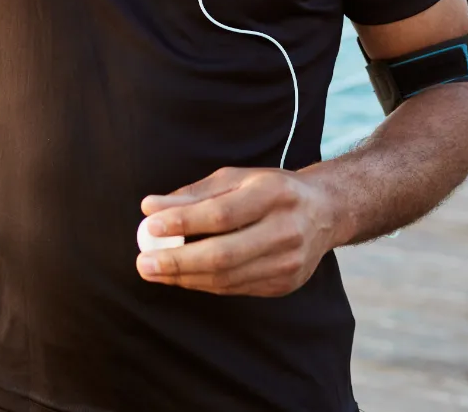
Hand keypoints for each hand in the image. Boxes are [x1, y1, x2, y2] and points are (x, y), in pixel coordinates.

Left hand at [136, 166, 337, 297]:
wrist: (324, 212)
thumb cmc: (269, 189)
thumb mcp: (235, 178)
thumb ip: (193, 194)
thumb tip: (150, 208)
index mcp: (273, 194)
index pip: (221, 214)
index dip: (183, 222)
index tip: (150, 226)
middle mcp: (285, 230)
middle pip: (224, 254)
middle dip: (178, 262)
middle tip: (143, 261)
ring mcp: (289, 262)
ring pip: (227, 278)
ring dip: (185, 277)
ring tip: (154, 270)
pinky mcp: (285, 284)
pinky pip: (235, 288)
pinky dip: (204, 283)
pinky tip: (182, 276)